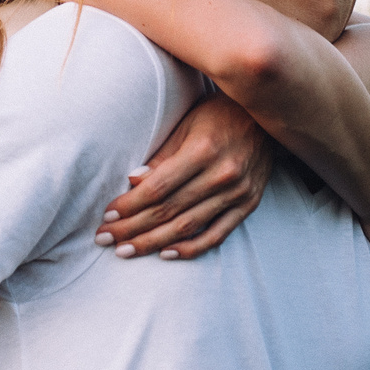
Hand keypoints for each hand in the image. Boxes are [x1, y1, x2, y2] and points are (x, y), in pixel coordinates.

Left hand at [97, 93, 274, 259]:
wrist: (265, 117)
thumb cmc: (218, 116)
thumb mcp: (186, 125)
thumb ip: (161, 157)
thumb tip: (132, 182)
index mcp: (203, 151)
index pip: (157, 188)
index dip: (129, 206)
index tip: (106, 216)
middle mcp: (222, 174)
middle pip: (168, 210)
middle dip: (132, 228)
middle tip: (104, 238)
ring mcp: (238, 193)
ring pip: (188, 227)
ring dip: (153, 242)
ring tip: (126, 250)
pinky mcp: (248, 205)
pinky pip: (217, 234)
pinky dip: (191, 248)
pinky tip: (165, 254)